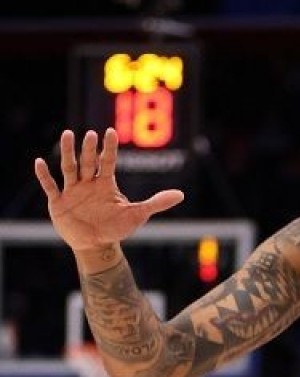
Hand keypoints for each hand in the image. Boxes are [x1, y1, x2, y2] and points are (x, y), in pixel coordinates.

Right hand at [34, 129, 183, 250]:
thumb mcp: (138, 215)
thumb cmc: (116, 228)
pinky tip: (40, 162)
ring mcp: (73, 191)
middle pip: (89, 161)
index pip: (108, 161)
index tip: (111, 132)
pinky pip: (50, 186)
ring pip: (69, 168)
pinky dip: (44, 175)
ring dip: (68, 152)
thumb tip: (181, 195)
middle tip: (91, 134)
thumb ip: (157, 203)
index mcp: (106, 184)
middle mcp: (88, 183)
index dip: (109, 148)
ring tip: (67, 134)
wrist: (96, 245)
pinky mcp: (59, 202)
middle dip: (90, 149)